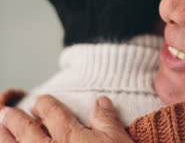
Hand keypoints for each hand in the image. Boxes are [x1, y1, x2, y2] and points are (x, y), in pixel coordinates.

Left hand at [0, 95, 133, 142]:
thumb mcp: (118, 141)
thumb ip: (107, 120)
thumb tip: (101, 101)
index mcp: (69, 136)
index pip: (52, 112)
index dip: (44, 104)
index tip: (39, 101)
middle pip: (25, 129)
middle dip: (14, 118)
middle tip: (7, 112)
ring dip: (4, 136)